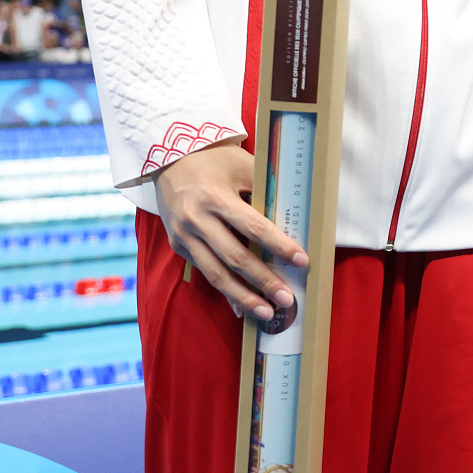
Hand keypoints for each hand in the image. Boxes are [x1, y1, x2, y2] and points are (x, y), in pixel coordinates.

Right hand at [151, 139, 306, 320]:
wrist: (171, 159)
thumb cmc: (216, 161)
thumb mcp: (243, 167)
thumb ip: (265, 193)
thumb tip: (293, 221)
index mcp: (216, 197)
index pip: (254, 227)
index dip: (279, 246)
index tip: (302, 260)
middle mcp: (197, 220)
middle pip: (234, 257)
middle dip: (263, 280)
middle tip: (286, 298)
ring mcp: (184, 236)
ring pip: (216, 273)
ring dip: (242, 296)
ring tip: (266, 312)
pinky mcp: (178, 246)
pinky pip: (204, 272)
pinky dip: (224, 291)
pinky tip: (241, 307)